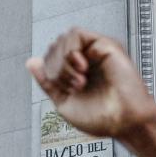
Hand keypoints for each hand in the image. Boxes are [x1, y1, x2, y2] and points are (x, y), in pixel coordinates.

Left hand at [27, 29, 155, 139]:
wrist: (124, 122)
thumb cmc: (100, 118)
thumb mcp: (63, 102)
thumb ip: (47, 81)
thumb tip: (30, 62)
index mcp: (75, 72)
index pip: (49, 58)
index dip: (48, 72)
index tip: (64, 91)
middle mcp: (86, 59)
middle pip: (54, 47)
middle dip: (55, 69)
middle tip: (73, 88)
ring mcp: (95, 51)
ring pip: (62, 39)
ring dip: (63, 62)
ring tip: (78, 81)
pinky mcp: (105, 44)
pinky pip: (76, 34)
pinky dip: (70, 51)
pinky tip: (81, 68)